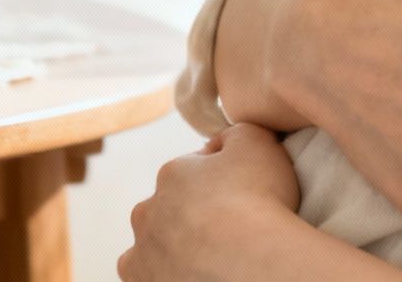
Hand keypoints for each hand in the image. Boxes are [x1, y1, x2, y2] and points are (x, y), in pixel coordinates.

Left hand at [120, 125, 301, 281]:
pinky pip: (146, 276)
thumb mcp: (257, 142)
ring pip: (153, 244)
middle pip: (168, 209)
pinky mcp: (141, 281)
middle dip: (188, 215)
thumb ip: (234, 133)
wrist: (254, 263)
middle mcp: (148, 210)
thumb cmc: (259, 203)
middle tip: (223, 229)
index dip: (218, 184)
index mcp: (172, 174)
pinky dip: (164, 273)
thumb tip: (220, 142)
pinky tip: (190, 272)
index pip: (191, 173)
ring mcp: (142, 251)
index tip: (239, 198)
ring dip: (170, 247)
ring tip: (206, 256)